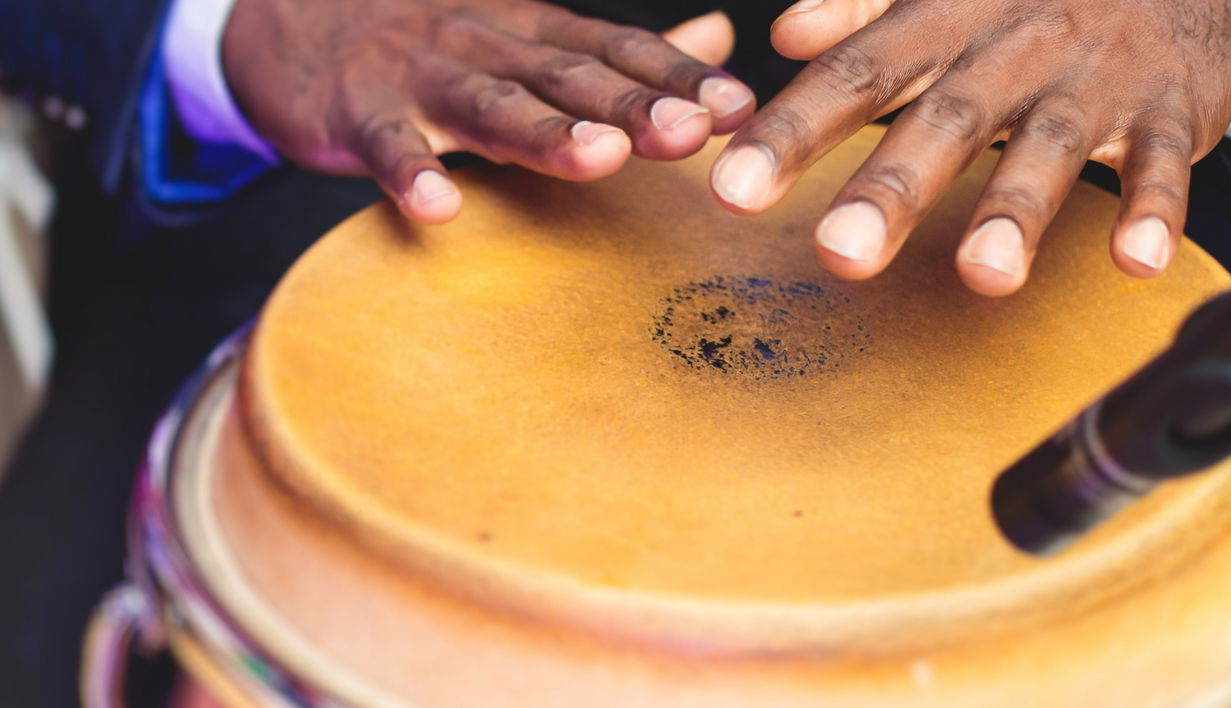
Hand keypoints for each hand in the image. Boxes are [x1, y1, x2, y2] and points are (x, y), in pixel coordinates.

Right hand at [222, 0, 754, 223]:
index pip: (616, 49)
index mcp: (534, 33)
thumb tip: (714, 37)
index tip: (740, 108)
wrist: (296, 17)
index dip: (677, 75)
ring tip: (600, 159)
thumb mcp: (530, 34)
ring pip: (490, 105)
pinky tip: (441, 209)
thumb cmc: (434, 40)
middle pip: (568, 77)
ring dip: (545, 132)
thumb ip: (618, 51)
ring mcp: (421, 76)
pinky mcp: (357, 112)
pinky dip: (412, 173)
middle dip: (634, 104)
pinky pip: (386, 145)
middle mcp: (487, 45)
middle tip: (692, 132)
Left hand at [711, 0, 1230, 295]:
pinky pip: (1162, 161)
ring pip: (1050, 145)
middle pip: (943, 120)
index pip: (855, 77)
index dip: (792, 132)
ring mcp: (1092, 81)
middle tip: (839, 253)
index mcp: (942, 21)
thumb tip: (784, 35)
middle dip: (891, 189)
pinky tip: (1134, 263)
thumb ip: (861, 14)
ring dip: (1017, 209)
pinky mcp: (1166, 109)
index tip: (732, 191)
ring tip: (984, 275)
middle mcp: (1011, 49)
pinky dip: (1153, 208)